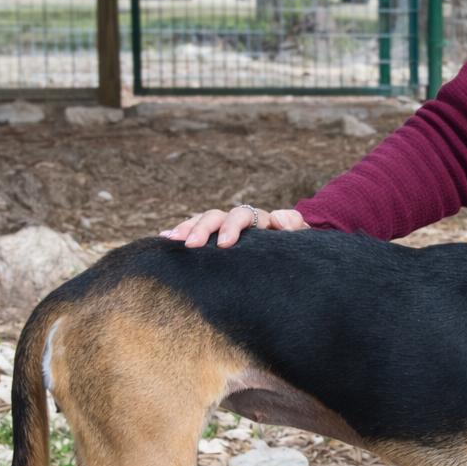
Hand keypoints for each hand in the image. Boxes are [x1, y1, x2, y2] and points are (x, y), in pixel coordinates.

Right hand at [160, 206, 308, 247]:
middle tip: (192, 245)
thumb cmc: (299, 246)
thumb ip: (294, 225)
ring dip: (187, 228)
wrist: (298, 250)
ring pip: (204, 221)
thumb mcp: (302, 237)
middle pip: (218, 215)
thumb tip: (278, 218)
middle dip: (204, 229)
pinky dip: (182, 232)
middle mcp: (242, 220)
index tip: (225, 244)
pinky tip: (164, 239)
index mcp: (262, 219)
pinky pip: (198, 232)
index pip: (243, 216)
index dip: (232, 227)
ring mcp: (229, 227)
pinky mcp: (220, 239)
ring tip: (171, 239)